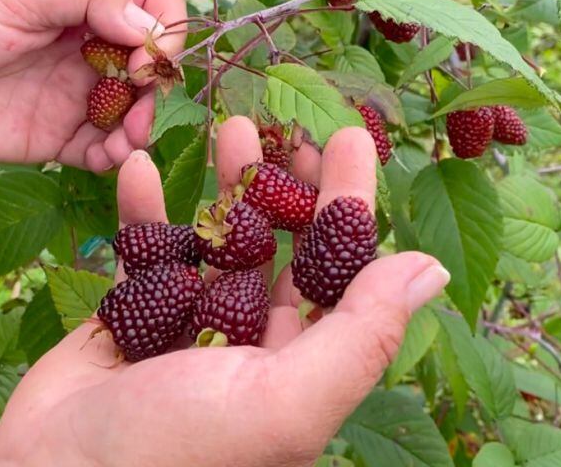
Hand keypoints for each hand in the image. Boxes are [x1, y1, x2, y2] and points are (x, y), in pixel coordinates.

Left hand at [0, 0, 186, 169]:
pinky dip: (115, 157)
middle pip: (151, 63)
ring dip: (143, 124)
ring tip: (128, 137)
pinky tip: (109, 157)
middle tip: (140, 96)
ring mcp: (75, 92)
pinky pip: (102, 151)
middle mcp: (87, 45)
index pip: (152, 1)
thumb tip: (149, 24)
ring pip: (134, 110)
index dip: (164, 25)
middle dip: (157, 83)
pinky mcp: (57, 136)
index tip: (150, 52)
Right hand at [0, 118, 450, 466]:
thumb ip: (359, 336)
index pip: (340, 272)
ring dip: (222, 187)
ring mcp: (187, 330)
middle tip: (285, 125)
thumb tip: (431, 270)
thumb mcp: (283, 400)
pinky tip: (141, 168)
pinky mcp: (129, 322)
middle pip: (282, 247)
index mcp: (299, 367)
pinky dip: (144, 212)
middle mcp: (250, 346)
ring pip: (216, 242)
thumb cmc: (175, 450)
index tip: (349, 138)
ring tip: (228, 127)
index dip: (349, 204)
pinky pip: (144, 255)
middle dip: (286, 183)